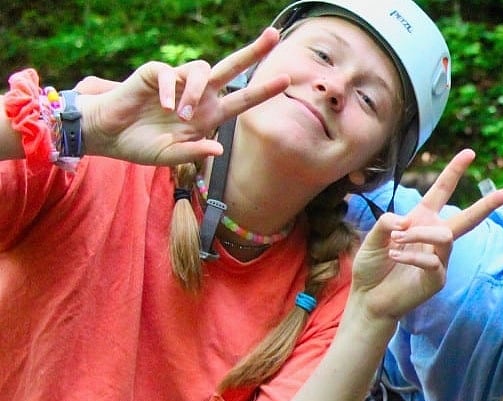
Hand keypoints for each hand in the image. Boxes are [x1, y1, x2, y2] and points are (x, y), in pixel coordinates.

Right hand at [79, 28, 289, 164]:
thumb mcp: (170, 155)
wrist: (108, 135)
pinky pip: (169, 74)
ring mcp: (178, 82)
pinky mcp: (156, 74)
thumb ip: (194, 152)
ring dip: (197, 91)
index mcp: (209, 115)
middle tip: (274, 35)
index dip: (264, 90)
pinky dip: (169, 90)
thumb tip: (219, 149)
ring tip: (181, 114)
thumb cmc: (141, 145)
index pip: (242, 100)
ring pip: (203, 70)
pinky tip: (162, 106)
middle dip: (254, 52)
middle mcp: (199, 95)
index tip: (286, 79)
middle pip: (232, 67)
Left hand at [352, 149, 502, 320]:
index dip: (454, 171)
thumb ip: (387, 220)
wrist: (368, 298)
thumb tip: (407, 222)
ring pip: (444, 235)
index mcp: (422, 220)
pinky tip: (396, 257)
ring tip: (395, 241)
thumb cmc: (372, 266)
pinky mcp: (438, 278)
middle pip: (469, 217)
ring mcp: (440, 258)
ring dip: (418, 234)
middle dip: (490, 204)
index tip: (470, 152)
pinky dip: (412, 255)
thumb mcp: (374, 235)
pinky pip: (433, 260)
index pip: (442, 191)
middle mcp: (435, 236)